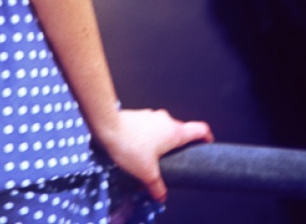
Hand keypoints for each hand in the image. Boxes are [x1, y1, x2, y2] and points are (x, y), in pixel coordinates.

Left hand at [98, 108, 212, 203]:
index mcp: (174, 132)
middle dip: (179, 146)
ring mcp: (150, 115)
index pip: (200, 129)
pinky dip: (147, 136)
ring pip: (162, 128)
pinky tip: (137, 149)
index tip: (206, 145)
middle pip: (180, 131)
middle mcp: (165, 120)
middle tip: (175, 161)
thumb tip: (161, 196)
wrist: (105, 124)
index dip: (206, 137)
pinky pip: (148, 126)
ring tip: (153, 158)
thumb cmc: (129, 145)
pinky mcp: (137, 115)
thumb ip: (157, 186)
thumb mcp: (146, 173)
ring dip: (161, 142)